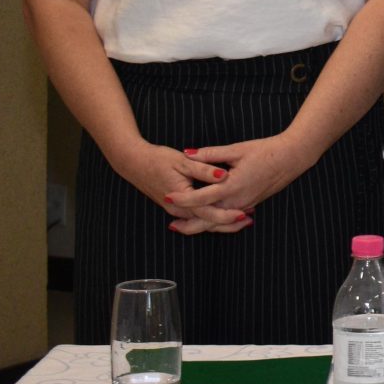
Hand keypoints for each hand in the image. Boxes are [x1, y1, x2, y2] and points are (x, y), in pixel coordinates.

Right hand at [107, 138, 249, 235]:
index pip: (209, 213)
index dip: (228, 214)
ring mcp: (176, 210)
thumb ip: (204, 169)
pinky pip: (196, 217)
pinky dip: (211, 217)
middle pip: (207, 223)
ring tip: (243, 219)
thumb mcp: (183, 161)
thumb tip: (224, 175)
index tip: (246, 213)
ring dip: (221, 222)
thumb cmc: (158, 159)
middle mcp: (178, 210)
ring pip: (202, 222)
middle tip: (250, 220)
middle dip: (228, 224)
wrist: (133, 163)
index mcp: (182, 199)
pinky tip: (225, 212)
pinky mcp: (175, 207)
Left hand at [169, 134, 315, 231]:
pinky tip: (208, 217)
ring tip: (184, 225)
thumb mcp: (237, 149)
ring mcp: (245, 204)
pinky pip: (229, 217)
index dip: (183, 198)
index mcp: (232, 186)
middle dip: (189, 223)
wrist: (292, 158)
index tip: (167, 196)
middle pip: (209, 219)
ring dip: (201, 224)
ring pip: (219, 221)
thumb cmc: (266, 151)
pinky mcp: (250, 203)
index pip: (201, 197)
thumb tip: (188, 153)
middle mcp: (238, 200)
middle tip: (171, 224)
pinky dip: (215, 220)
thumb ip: (211, 153)